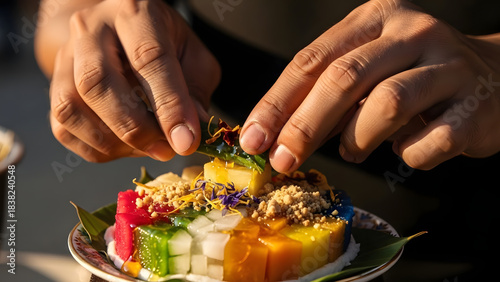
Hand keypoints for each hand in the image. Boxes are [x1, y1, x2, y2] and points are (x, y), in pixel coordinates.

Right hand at [48, 0, 219, 161]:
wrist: (122, 33)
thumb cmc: (165, 45)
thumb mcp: (193, 57)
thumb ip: (195, 92)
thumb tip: (189, 136)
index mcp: (134, 13)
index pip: (148, 58)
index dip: (169, 105)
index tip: (186, 142)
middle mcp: (91, 29)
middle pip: (97, 82)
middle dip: (135, 127)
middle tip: (165, 150)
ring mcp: (66, 57)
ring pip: (71, 107)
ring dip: (113, 142)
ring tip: (147, 148)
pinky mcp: (54, 85)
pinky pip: (63, 128)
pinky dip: (97, 149)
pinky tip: (125, 147)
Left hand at [240, 0, 499, 171]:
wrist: (496, 77)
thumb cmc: (415, 75)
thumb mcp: (368, 69)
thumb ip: (326, 93)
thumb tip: (276, 134)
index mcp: (376, 18)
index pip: (312, 59)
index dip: (277, 103)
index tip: (254, 138)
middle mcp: (412, 32)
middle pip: (344, 78)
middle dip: (305, 126)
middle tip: (283, 160)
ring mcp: (448, 65)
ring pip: (386, 105)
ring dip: (358, 139)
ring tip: (352, 152)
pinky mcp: (475, 104)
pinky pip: (430, 141)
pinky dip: (408, 154)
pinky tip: (405, 149)